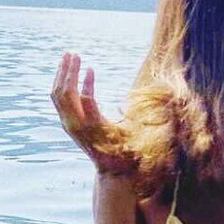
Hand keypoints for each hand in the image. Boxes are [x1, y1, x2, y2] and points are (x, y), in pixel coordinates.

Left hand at [50, 52, 137, 175]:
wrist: (111, 170)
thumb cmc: (128, 150)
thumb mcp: (135, 133)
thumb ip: (142, 115)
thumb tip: (166, 97)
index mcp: (95, 128)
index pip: (85, 101)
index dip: (87, 83)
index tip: (92, 68)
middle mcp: (77, 126)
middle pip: (65, 95)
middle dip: (69, 72)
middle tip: (74, 54)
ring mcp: (69, 125)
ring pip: (58, 96)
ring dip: (62, 74)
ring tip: (69, 56)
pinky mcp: (67, 122)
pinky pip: (58, 100)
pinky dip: (61, 83)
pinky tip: (68, 71)